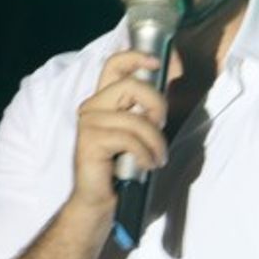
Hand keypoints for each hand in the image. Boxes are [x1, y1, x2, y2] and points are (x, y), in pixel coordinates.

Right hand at [71, 51, 168, 212]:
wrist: (98, 201)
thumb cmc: (120, 168)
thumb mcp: (138, 133)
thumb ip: (146, 111)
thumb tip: (170, 87)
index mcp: (103, 101)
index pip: (113, 65)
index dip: (135, 56)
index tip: (156, 62)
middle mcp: (92, 107)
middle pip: (131, 85)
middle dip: (156, 104)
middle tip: (161, 127)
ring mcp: (89, 123)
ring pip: (136, 119)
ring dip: (155, 142)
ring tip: (157, 158)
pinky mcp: (90, 141)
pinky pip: (129, 139)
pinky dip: (145, 154)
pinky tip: (147, 165)